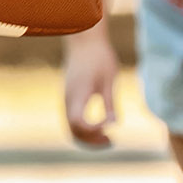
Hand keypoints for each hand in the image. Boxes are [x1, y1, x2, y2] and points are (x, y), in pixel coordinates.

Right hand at [61, 28, 120, 148]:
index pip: (79, 123)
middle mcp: (68, 99)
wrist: (84, 40)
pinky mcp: (69, 98)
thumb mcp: (109, 79)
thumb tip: (115, 124)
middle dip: (91, 141)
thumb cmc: (99, 56)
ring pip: (71, 128)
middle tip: (112, 141)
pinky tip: (101, 127)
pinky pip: (72, 121)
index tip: (111, 127)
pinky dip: (85, 130)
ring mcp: (67, 100)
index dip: (94, 130)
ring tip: (108, 138)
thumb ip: (110, 103)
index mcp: (78, 93)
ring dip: (88, 137)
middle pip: (73, 131)